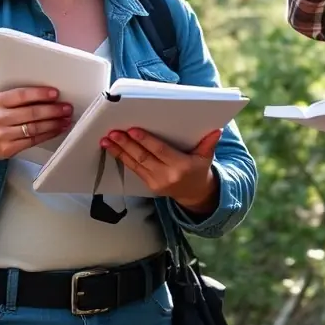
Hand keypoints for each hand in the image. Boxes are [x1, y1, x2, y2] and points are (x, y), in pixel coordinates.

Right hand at [0, 87, 71, 161]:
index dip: (40, 94)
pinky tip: (57, 130)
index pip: (21, 95)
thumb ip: (15, 99)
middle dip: (53, 110)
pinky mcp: (8, 149)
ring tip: (66, 119)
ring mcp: (3, 135)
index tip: (55, 93)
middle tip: (67, 108)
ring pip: (34, 128)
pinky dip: (48, 134)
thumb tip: (45, 96)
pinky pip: (33, 141)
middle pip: (31, 113)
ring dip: (54, 123)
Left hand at [102, 128, 220, 213]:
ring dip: (119, 151)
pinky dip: (122, 158)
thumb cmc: (199, 170)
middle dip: (126, 144)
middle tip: (114, 133)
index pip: (160, 151)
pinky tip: (112, 149)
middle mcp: (166, 175)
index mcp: (180, 166)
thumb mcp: (206, 157)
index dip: (146, 141)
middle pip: (143, 157)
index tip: (133, 130)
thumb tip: (217, 130)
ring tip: (107, 140)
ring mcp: (156, 182)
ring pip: (135, 164)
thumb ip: (209, 143)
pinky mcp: (149, 185)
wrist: (195, 194)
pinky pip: (134, 170)